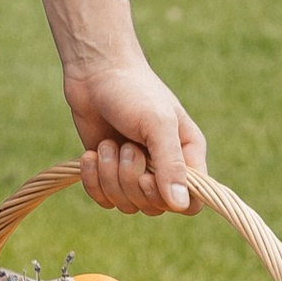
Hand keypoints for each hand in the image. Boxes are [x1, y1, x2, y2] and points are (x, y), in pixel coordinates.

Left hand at [63, 58, 207, 215]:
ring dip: (110, 176)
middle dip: (132, 180)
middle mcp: (163, 169)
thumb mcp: (158, 124)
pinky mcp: (107, 173)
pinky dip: (93, 181)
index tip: (149, 177)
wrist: (94, 73)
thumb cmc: (134, 91)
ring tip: (107, 145)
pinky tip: (91, 155)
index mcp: (187, 157)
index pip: (191, 204)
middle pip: (154, 207)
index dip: (169, 200)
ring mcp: (134, 172)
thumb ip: (171, 165)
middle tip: (125, 147)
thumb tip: (179, 205)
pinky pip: (103, 199)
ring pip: (127, 204)